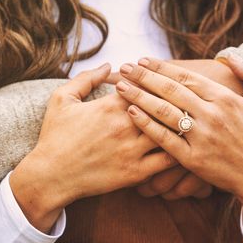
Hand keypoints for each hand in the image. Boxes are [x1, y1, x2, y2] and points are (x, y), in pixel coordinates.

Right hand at [10, 63, 174, 230]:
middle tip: (187, 99)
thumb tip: (108, 65)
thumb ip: (86, 78)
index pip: (146, 85)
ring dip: (182, 124)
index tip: (160, 84)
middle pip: (164, 106)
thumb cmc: (54, 136)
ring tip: (192, 120)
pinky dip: (180, 151)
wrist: (50, 176)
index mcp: (110, 105)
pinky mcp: (136, 172)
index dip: (155, 82)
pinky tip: (185, 146)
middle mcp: (124, 125)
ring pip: (171, 131)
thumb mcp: (62, 99)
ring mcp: (132, 150)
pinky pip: (168, 160)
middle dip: (176, 101)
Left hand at [116, 56, 242, 239]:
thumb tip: (231, 56)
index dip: (162, 67)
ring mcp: (201, 137)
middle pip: (170, 90)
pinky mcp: (193, 159)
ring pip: (163, 111)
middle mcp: (211, 115)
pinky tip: (131, 112)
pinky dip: (146, 124)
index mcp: (226, 99)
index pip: (187, 77)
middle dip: (144, 76)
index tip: (143, 60)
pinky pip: (164, 138)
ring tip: (120, 86)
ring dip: (139, 96)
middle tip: (125, 67)